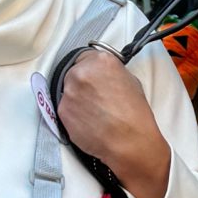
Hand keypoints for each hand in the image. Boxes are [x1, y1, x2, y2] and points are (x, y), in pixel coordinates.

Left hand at [55, 48, 170, 197]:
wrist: (129, 141)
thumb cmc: (135, 115)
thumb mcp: (131, 82)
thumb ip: (111, 73)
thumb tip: (103, 75)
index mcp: (101, 61)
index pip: (85, 57)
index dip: (89, 69)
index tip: (92, 78)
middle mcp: (81, 72)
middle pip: (73, 73)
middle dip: (81, 84)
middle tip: (94, 99)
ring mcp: (69, 92)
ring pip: (68, 92)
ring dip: (77, 100)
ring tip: (94, 113)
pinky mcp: (62, 110)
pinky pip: (66, 109)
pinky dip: (74, 115)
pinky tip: (89, 122)